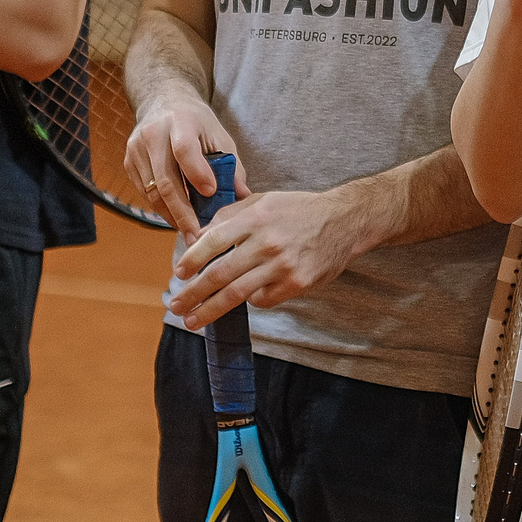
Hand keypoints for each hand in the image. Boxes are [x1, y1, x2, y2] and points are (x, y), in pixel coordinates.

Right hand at [124, 89, 249, 237]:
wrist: (164, 102)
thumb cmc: (197, 123)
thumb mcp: (219, 135)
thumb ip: (232, 165)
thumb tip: (243, 197)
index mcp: (180, 121)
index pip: (184, 149)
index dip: (197, 173)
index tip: (212, 194)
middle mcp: (153, 134)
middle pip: (165, 180)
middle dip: (184, 213)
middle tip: (199, 237)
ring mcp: (136, 149)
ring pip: (152, 192)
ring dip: (172, 217)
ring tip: (191, 234)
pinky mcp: (128, 162)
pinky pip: (145, 194)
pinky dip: (162, 210)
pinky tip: (178, 220)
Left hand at [166, 185, 374, 327]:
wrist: (344, 220)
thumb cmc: (298, 210)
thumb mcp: (263, 201)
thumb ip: (230, 216)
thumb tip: (197, 238)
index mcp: (256, 217)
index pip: (214, 240)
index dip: (192, 259)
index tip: (178, 273)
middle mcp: (268, 242)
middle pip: (221, 273)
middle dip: (194, 293)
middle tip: (176, 306)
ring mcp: (283, 265)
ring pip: (238, 294)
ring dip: (211, 310)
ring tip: (194, 320)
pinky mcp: (297, 283)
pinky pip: (263, 300)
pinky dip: (250, 301)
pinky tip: (246, 298)